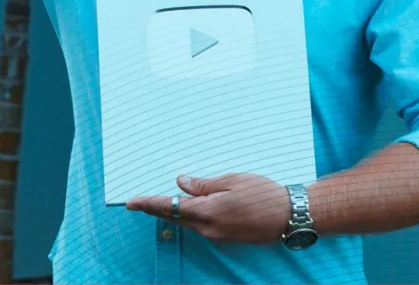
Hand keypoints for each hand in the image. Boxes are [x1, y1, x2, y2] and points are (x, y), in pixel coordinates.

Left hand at [127, 173, 290, 244]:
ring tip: (161, 200)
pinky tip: (191, 206)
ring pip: (188, 222)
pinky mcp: (226, 237)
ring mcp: (218, 236)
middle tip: (139, 201)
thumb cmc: (263, 193)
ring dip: (174, 212)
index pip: (170, 207)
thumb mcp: (232, 181)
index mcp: (207, 212)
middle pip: (175, 217)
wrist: (288, 216)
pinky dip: (191, 216)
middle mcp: (209, 228)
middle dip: (156, 209)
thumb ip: (204, 184)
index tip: (131, 202)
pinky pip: (202, 226)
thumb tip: (181, 183)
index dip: (149, 204)